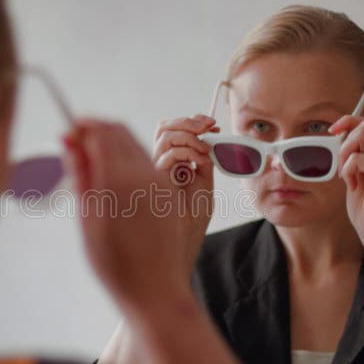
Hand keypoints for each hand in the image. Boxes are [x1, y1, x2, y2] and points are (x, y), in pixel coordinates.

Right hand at [62, 120, 190, 311]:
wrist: (155, 292)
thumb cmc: (115, 264)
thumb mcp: (88, 218)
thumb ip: (81, 174)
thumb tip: (70, 140)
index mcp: (119, 180)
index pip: (102, 131)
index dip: (83, 126)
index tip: (68, 133)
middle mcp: (144, 174)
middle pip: (119, 131)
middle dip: (97, 131)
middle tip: (76, 146)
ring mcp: (160, 182)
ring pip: (134, 144)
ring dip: (112, 143)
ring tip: (92, 165)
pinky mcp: (169, 191)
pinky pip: (147, 161)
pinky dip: (127, 158)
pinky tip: (112, 179)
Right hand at [152, 114, 218, 269]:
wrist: (185, 241)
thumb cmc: (191, 218)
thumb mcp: (204, 180)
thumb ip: (202, 158)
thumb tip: (208, 135)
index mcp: (171, 164)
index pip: (173, 132)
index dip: (192, 122)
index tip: (211, 124)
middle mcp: (159, 164)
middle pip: (163, 128)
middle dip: (187, 122)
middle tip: (207, 126)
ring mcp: (154, 169)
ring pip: (164, 135)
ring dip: (190, 136)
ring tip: (204, 151)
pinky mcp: (152, 178)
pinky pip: (167, 154)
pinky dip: (188, 151)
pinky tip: (198, 162)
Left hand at [329, 116, 363, 243]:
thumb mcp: (358, 177)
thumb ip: (355, 158)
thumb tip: (342, 139)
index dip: (348, 121)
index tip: (332, 130)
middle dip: (345, 142)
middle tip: (343, 167)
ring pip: (362, 135)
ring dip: (346, 154)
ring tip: (347, 175)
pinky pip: (358, 158)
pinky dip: (348, 170)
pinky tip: (353, 185)